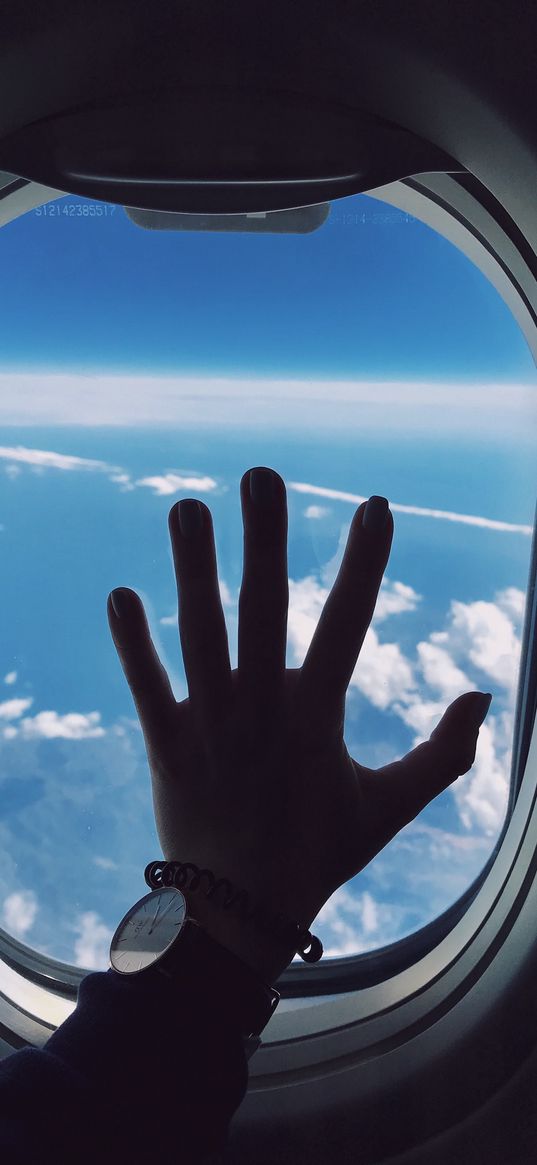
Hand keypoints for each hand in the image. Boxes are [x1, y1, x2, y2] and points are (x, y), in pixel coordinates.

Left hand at [107, 467, 491, 980]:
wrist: (239, 914)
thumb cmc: (319, 854)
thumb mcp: (391, 806)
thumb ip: (444, 755)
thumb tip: (484, 695)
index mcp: (318, 716)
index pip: (349, 623)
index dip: (365, 562)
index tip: (374, 505)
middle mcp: (262, 709)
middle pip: (264, 610)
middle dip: (265, 540)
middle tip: (261, 475)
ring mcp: (211, 724)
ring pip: (201, 635)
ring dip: (193, 570)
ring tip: (187, 508)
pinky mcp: (167, 744)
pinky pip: (147, 687)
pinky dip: (134, 644)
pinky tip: (122, 595)